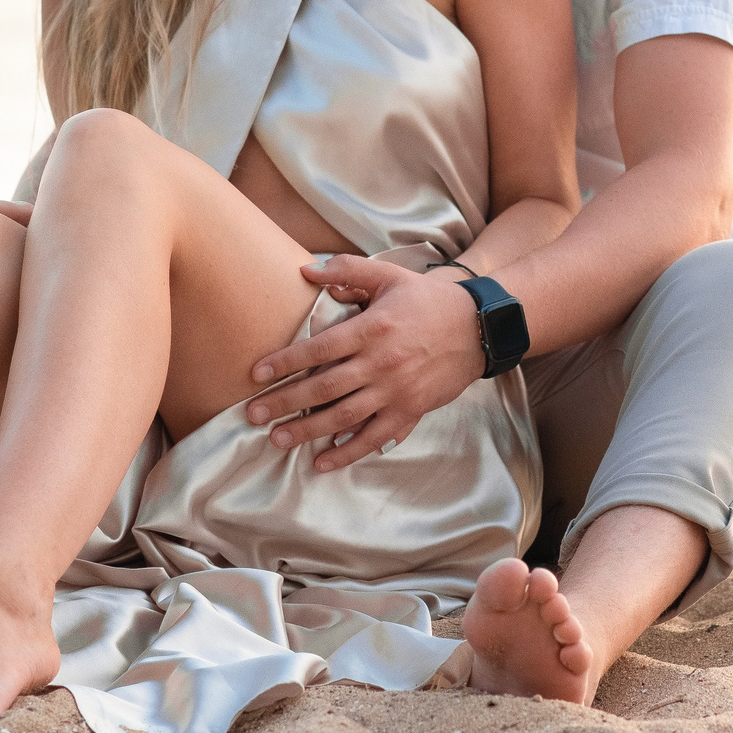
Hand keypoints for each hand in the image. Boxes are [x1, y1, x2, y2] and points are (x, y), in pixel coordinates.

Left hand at [244, 255, 485, 471]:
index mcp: (372, 328)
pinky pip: (375, 437)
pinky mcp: (410, 410)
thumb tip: (305, 271)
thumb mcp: (389, 275)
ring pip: (344, 416)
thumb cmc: (428, 299)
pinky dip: (348, 451)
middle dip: (285, 403)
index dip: (286, 362)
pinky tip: (322, 461)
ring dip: (308, 431)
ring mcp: (396, 391)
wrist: (479, 327)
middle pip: (324, 388)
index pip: (319, 349)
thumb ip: (346, 271)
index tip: (257, 375)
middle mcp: (381, 363)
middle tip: (253, 415)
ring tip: (277, 440)